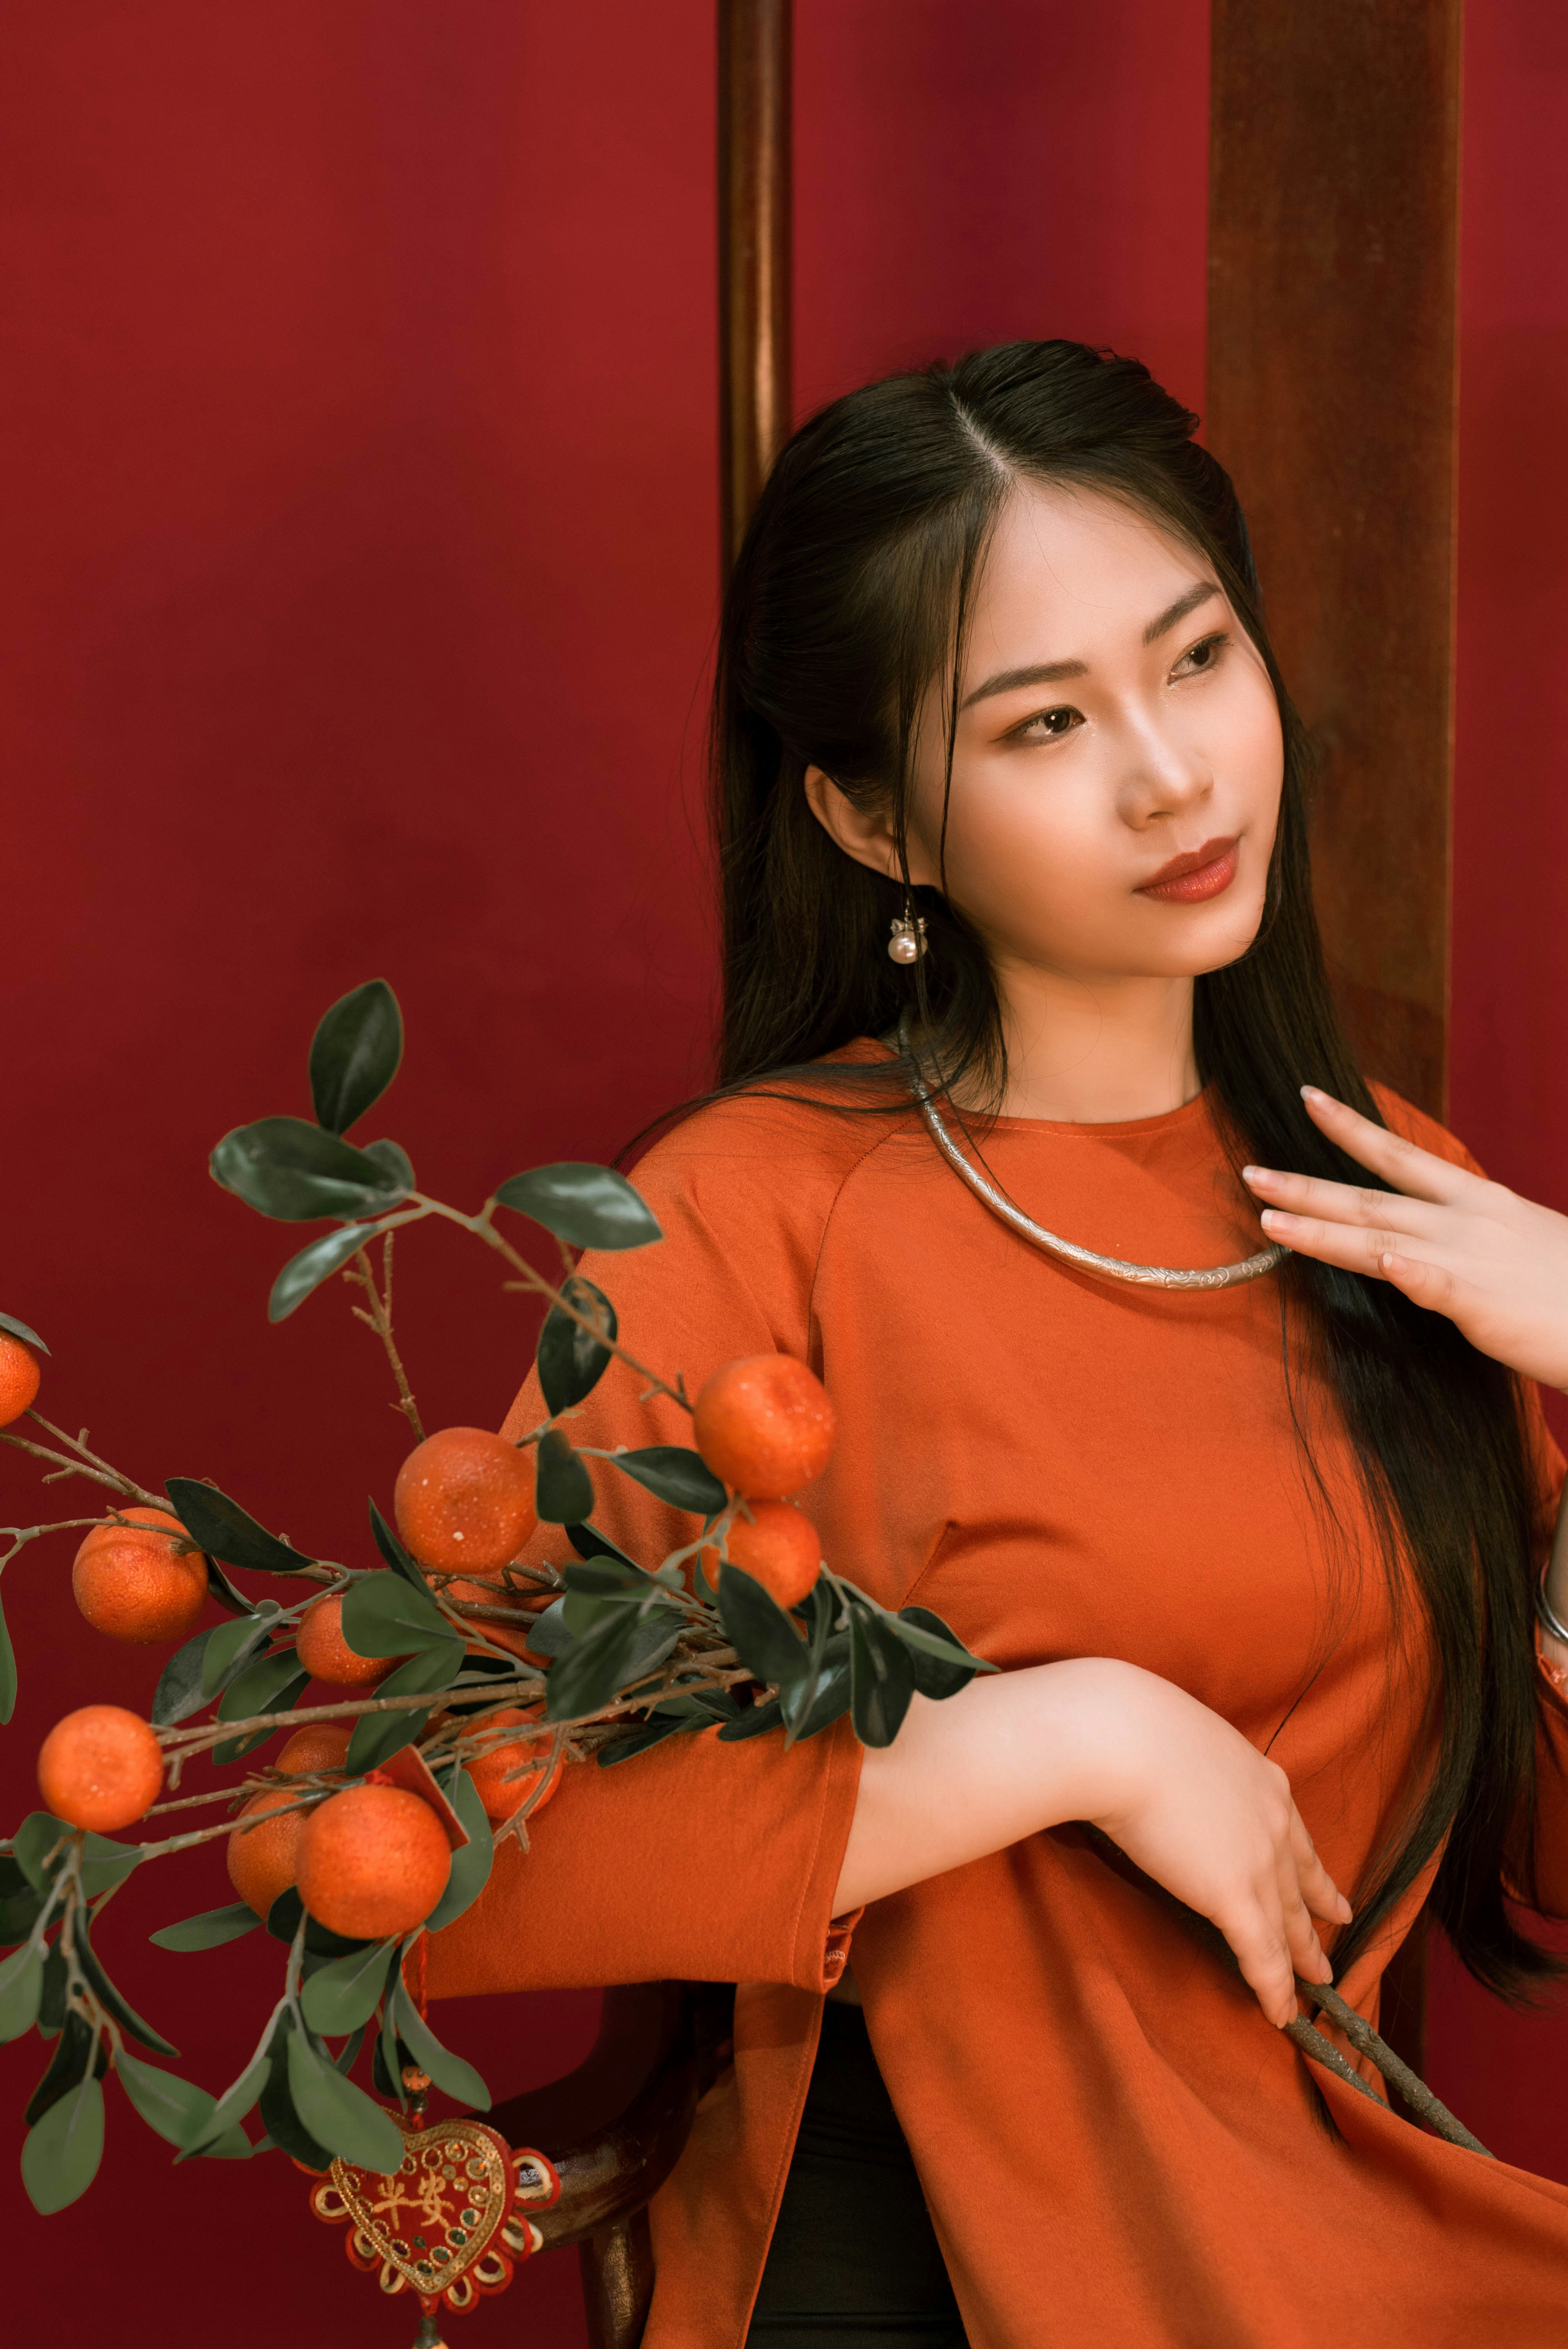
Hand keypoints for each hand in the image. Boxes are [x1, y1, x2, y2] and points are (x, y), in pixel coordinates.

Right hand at [1076, 1663, 1350, 2027]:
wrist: (1124, 1738)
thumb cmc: (1133, 1727)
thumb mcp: (1182, 1739)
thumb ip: (1191, 1765)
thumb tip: (1164, 1767)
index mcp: (1263, 1781)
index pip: (1296, 1839)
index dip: (1313, 1873)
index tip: (1331, 1897)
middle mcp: (1273, 1821)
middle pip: (1298, 1885)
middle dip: (1316, 1920)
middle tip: (1330, 1948)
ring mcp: (1259, 1861)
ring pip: (1287, 1923)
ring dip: (1301, 1959)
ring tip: (1317, 1985)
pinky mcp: (1234, 1896)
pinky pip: (1261, 1954)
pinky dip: (1273, 1988)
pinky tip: (1280, 2013)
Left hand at [1241, 1088, 1567, 1392]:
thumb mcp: (1517, 1241)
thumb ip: (1465, 1236)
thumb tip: (1420, 1242)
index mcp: (1476, 1202)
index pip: (1400, 1155)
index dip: (1350, 1127)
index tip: (1306, 1098)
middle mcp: (1466, 1222)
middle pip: (1371, 1199)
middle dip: (1306, 1185)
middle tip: (1249, 1171)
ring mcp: (1473, 1262)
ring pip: (1382, 1240)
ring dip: (1323, 1230)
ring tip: (1270, 1218)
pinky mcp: (1487, 1308)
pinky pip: (1442, 1290)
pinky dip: (1411, 1275)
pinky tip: (1382, 1263)